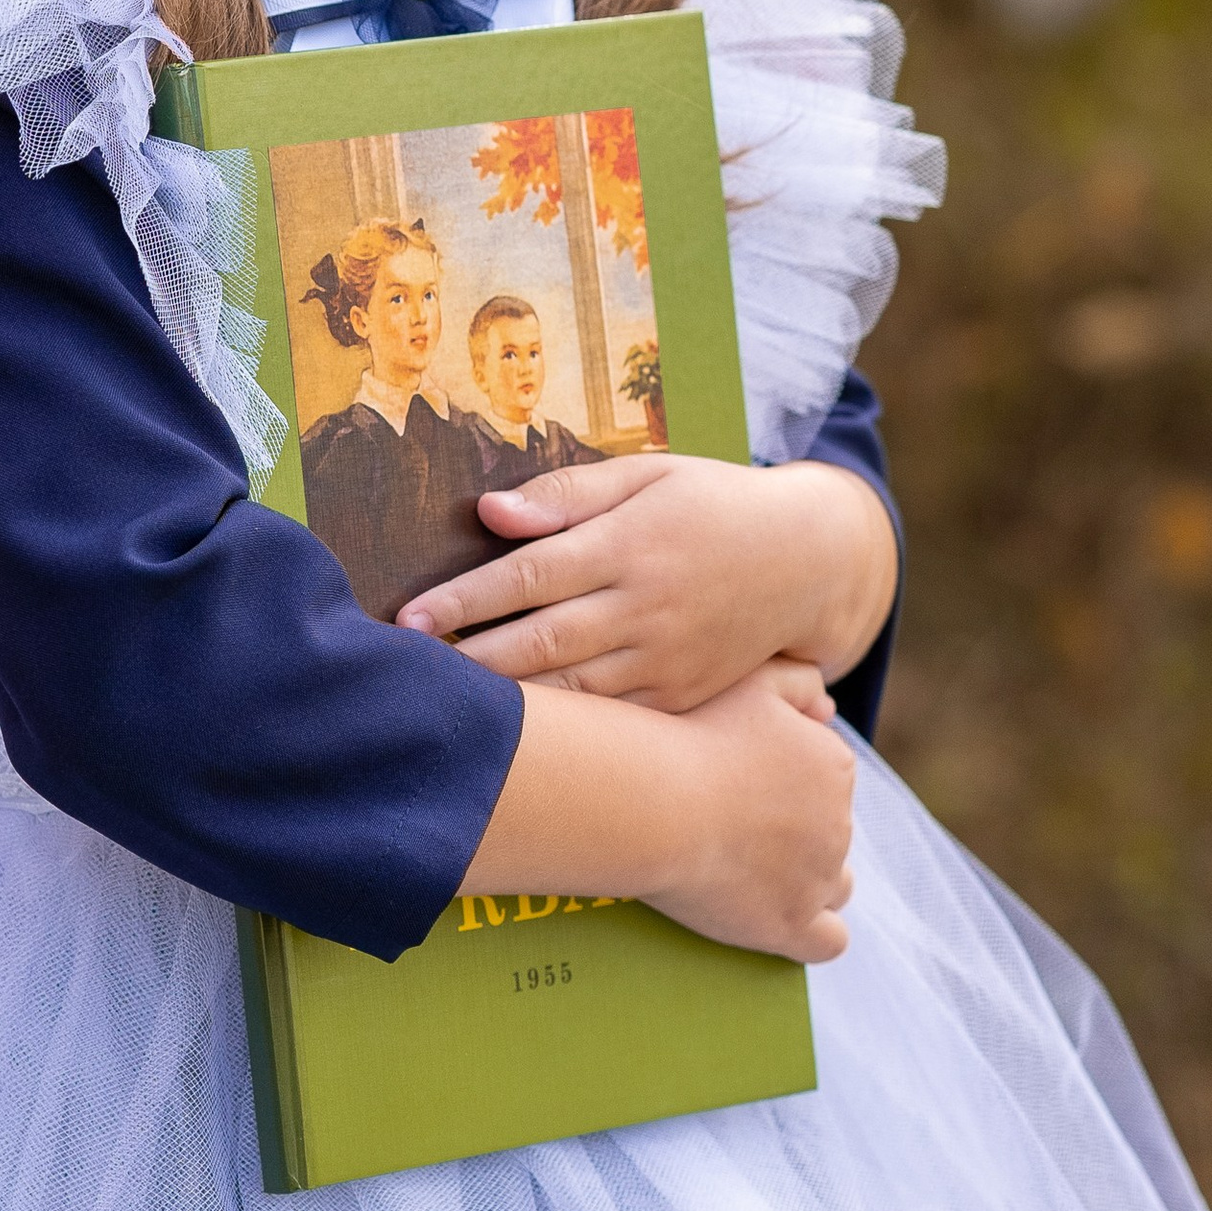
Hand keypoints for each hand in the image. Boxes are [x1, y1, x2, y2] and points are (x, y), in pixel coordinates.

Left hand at [398, 452, 896, 712]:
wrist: (807, 561)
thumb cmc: (710, 505)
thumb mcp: (648, 475)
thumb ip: (568, 493)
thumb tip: (490, 512)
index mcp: (631, 542)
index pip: (531, 572)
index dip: (466, 598)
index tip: (409, 617)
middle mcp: (647, 605)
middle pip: (542, 640)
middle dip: (468, 660)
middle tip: (405, 673)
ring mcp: (667, 658)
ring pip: (573, 691)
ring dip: (506, 702)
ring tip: (444, 707)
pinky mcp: (681, 696)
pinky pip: (613, 721)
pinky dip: (565, 733)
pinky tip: (517, 735)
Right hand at [460, 657, 856, 963]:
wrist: (651, 800)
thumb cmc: (690, 733)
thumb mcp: (751, 682)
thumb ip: (798, 682)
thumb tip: (828, 708)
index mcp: (835, 767)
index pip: (828, 781)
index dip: (788, 786)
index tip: (743, 788)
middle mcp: (841, 823)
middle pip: (829, 832)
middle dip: (795, 832)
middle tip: (735, 828)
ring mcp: (820, 878)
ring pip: (836, 885)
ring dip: (807, 880)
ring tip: (753, 872)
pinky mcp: (793, 925)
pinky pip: (829, 941)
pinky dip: (812, 932)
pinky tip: (778, 919)